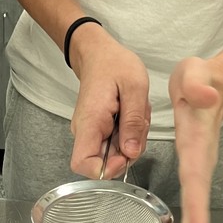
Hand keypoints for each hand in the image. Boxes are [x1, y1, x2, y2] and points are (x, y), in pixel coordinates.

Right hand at [68, 27, 150, 180]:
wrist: (99, 53)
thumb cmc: (114, 64)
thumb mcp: (134, 88)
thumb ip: (133, 122)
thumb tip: (131, 153)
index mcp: (90, 122)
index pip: (83, 165)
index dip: (107, 168)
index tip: (127, 152)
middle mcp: (86, 131)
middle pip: (105, 162)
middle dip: (129, 149)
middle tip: (139, 122)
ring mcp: (92, 131)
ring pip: (115, 153)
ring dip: (133, 138)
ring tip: (136, 112)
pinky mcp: (99, 129)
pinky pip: (117, 142)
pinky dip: (130, 132)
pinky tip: (132, 113)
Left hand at [169, 57, 222, 222]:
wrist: (215, 82)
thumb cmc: (200, 79)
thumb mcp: (195, 71)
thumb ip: (198, 82)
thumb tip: (205, 95)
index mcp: (196, 139)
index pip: (196, 175)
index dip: (198, 206)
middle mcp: (200, 156)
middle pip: (200, 197)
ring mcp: (198, 163)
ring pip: (198, 202)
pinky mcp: (194, 165)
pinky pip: (193, 196)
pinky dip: (194, 220)